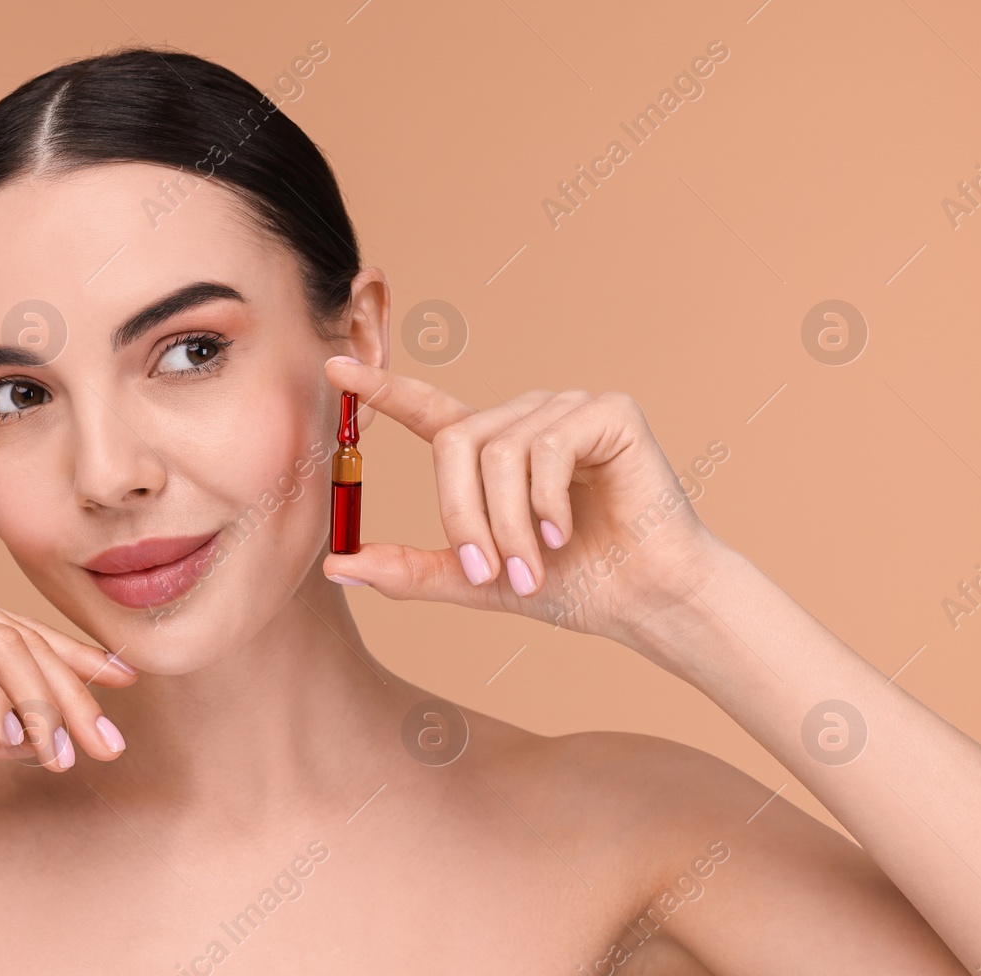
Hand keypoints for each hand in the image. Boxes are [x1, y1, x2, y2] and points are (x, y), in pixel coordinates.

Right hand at [0, 562, 136, 769]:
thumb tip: (25, 742)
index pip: (18, 632)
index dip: (74, 663)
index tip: (118, 695)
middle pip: (22, 638)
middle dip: (75, 694)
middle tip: (110, 744)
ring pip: (2, 647)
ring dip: (41, 706)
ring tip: (63, 755)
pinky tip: (12, 740)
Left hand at [320, 358, 726, 642]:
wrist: (645, 600)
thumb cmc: (574, 586)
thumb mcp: (476, 582)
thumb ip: (410, 570)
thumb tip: (336, 567)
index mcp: (493, 449)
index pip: (428, 410)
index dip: (382, 389)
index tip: (335, 369)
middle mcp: (526, 419)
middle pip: (454, 441)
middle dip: (460, 515)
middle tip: (487, 572)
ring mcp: (566, 408)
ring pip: (497, 451)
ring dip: (507, 522)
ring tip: (532, 566)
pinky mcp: (608, 409)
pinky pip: (545, 446)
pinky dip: (545, 501)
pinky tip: (565, 533)